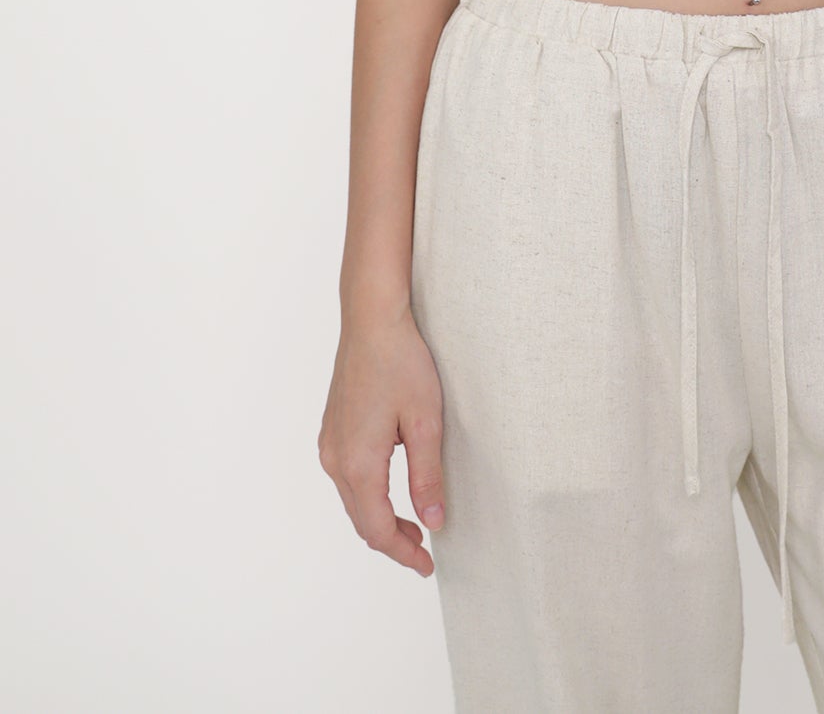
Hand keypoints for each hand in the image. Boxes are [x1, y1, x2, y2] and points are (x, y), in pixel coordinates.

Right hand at [319, 305, 445, 575]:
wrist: (371, 319)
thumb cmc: (401, 362)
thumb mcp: (425, 421)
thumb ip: (427, 475)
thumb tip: (433, 520)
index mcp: (357, 462)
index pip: (377, 528)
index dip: (403, 552)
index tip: (428, 565)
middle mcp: (335, 458)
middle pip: (361, 519)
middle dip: (392, 540)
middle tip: (425, 552)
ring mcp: (330, 442)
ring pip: (353, 499)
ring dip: (380, 518)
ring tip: (413, 525)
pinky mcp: (332, 429)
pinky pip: (348, 477)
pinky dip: (369, 495)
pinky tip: (390, 491)